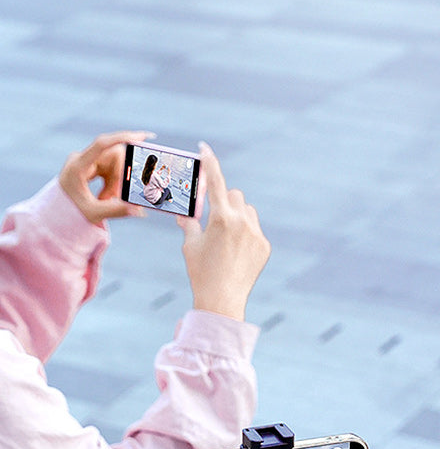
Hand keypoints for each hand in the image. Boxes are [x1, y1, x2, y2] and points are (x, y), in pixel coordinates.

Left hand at [59, 131, 151, 223]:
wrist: (56, 213)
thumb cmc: (69, 213)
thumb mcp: (92, 213)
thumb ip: (115, 210)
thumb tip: (137, 209)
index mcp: (77, 167)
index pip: (101, 144)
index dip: (123, 138)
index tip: (142, 137)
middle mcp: (81, 159)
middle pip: (112, 156)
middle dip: (119, 176)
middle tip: (117, 196)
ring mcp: (85, 160)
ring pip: (113, 163)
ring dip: (115, 182)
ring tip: (107, 200)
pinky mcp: (90, 165)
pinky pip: (109, 167)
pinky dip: (112, 182)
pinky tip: (105, 196)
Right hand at [176, 142, 269, 320]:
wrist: (222, 300)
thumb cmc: (201, 272)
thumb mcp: (191, 246)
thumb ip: (189, 224)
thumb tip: (184, 213)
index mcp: (220, 218)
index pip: (215, 182)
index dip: (209, 163)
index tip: (205, 148)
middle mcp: (242, 221)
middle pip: (234, 194)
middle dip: (223, 201)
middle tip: (213, 217)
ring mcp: (256, 233)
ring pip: (247, 211)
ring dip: (236, 216)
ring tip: (225, 240)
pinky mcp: (264, 246)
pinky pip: (254, 229)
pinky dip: (245, 235)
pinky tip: (235, 254)